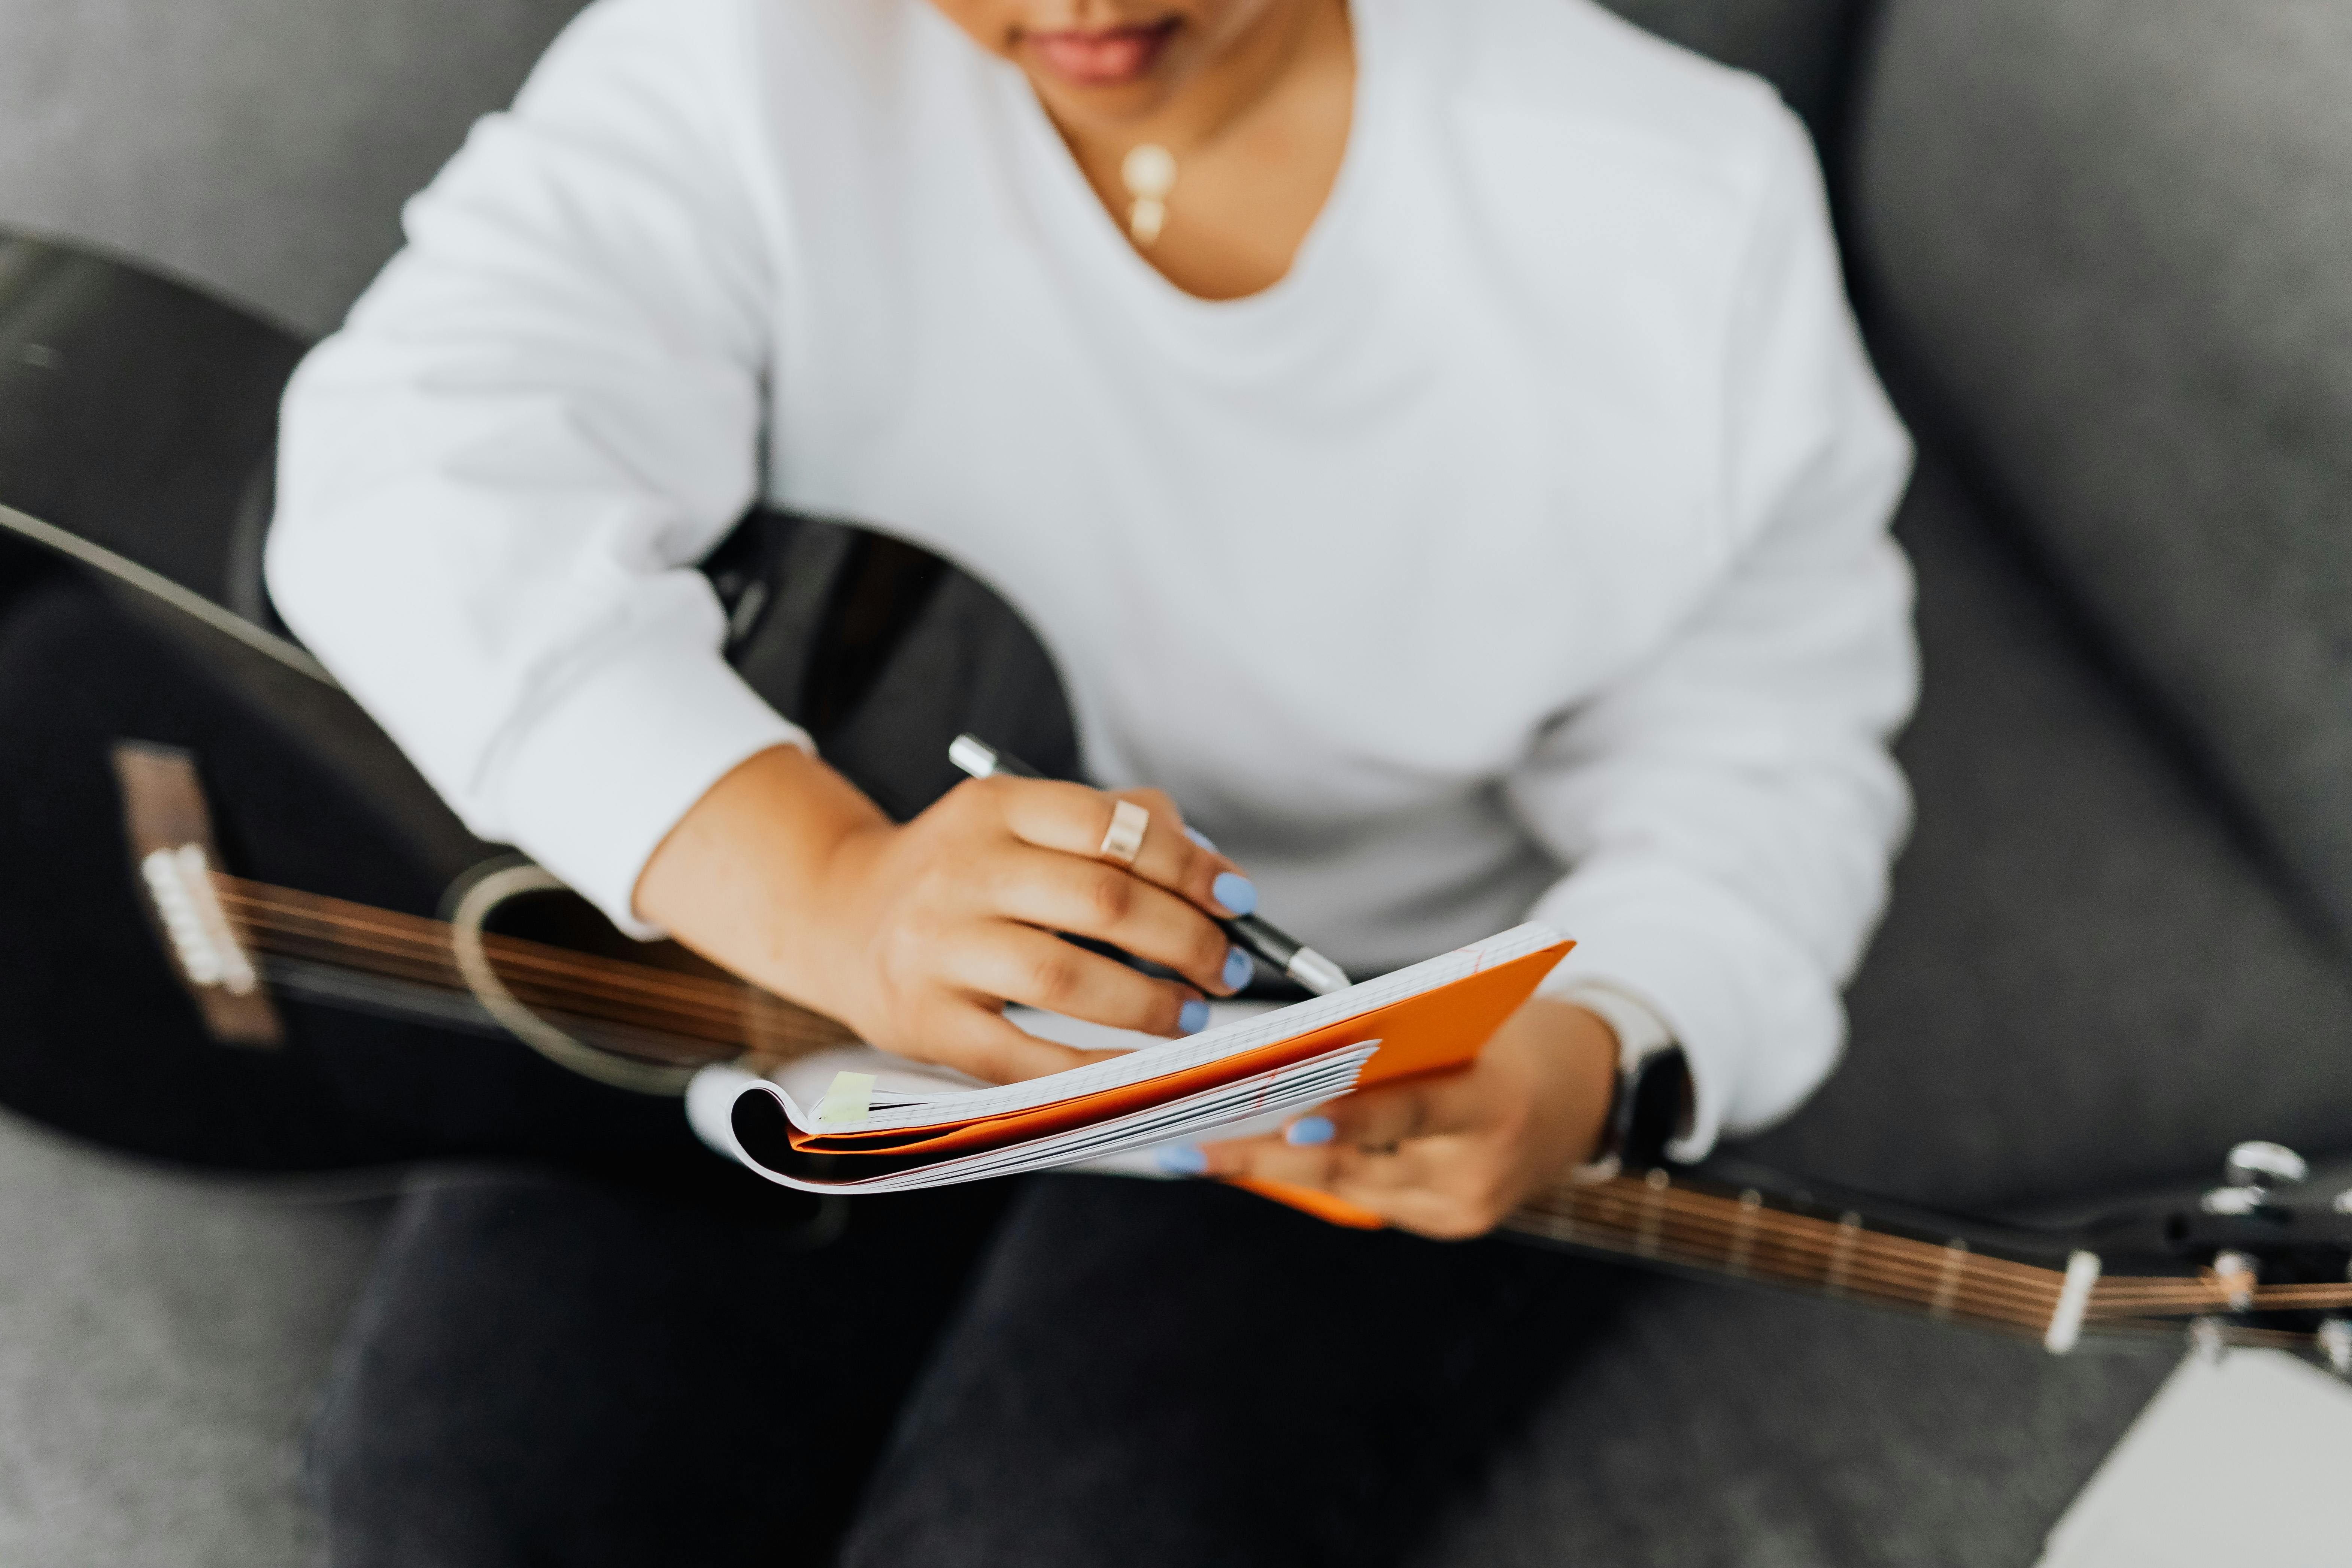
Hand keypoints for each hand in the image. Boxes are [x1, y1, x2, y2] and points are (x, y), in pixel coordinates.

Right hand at [634, 745, 1258, 1083]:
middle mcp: (960, 870)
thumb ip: (1116, 826)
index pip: (1110, 825)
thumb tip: (1212, 867)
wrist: (839, 918)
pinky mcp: (924, 1020)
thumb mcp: (1021, 824)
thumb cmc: (965, 875)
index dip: (1188, 864)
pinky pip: (1023, 1056)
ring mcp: (936, 948)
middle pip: (1101, 902)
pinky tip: (1139, 1068)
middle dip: (1187, 941)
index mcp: (994, 807)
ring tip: (1192, 1016)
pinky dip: (1094, 1068)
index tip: (1236, 901)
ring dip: (1149, 1004)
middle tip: (1230, 969)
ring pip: (1064, 980)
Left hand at [1190, 998, 1619, 1238]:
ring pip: (1348, 1186)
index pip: (1412, 1111)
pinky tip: (1251, 1161)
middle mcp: (1478, 1170)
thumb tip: (1292, 1056)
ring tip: (1195, 1149)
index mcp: (1491, 1104)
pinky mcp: (1450, 1225)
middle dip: (1266, 1153)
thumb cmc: (1508, 1039)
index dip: (1349, 1119)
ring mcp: (1463, 1209)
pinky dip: (1314, 1175)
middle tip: (1189, 1142)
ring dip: (1272, 1167)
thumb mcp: (1464, 1027)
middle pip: (1357, 1164)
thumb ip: (1395, 1047)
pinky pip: (1367, 1198)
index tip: (1286, 1122)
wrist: (1584, 1096)